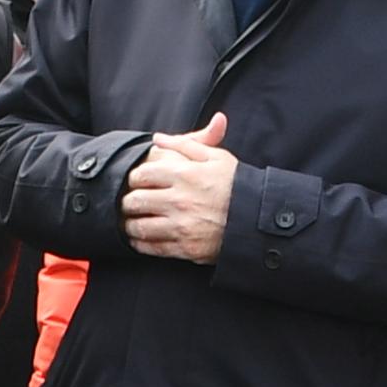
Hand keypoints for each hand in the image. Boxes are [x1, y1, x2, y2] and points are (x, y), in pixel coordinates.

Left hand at [122, 111, 238, 262]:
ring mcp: (181, 226)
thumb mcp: (216, 158)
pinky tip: (139, 240)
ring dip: (131, 224)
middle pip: (135, 201)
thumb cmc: (236, 185)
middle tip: (130, 203)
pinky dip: (141, 244)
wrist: (258, 219)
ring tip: (131, 222)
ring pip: (140, 226)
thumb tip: (158, 138)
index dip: (134, 178)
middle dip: (128, 202)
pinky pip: (153, 248)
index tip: (136, 182)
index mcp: (184, 175)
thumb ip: (185, 145)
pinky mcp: (186, 248)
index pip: (141, 174)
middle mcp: (179, 201)